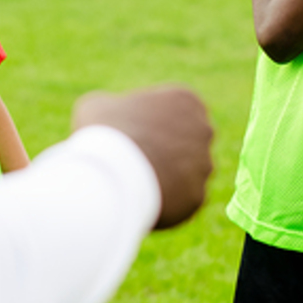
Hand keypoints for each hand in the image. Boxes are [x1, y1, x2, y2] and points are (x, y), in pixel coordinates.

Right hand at [72, 86, 213, 229]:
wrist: (113, 169)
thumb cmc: (105, 130)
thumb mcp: (99, 106)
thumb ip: (116, 109)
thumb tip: (111, 120)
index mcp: (186, 101)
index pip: (175, 112)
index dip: (152, 124)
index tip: (132, 134)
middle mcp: (204, 130)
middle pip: (187, 142)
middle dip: (167, 151)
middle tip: (137, 160)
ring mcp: (204, 164)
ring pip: (188, 173)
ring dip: (168, 177)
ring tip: (136, 182)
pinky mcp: (198, 195)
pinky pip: (182, 199)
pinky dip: (165, 201)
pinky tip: (142, 198)